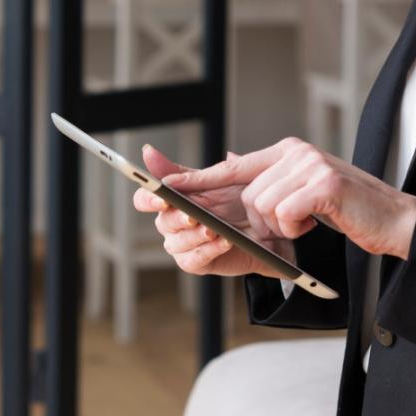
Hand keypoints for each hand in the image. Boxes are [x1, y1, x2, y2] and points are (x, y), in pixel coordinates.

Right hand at [132, 145, 296, 278]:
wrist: (270, 224)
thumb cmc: (241, 199)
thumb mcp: (215, 178)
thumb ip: (181, 171)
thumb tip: (148, 153)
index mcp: (173, 199)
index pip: (145, 199)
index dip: (148, 199)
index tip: (162, 198)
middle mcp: (173, 222)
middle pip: (161, 222)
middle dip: (178, 219)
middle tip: (193, 216)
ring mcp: (184, 244)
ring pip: (175, 244)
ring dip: (195, 236)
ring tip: (214, 230)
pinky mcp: (198, 262)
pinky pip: (192, 260)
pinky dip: (208, 251)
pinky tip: (224, 241)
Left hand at [162, 137, 415, 259]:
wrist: (394, 221)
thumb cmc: (346, 213)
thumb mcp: (301, 195)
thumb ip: (266, 183)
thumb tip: (224, 164)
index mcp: (287, 152)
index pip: (231, 166)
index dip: (197, 178)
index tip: (162, 186)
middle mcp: (296, 152)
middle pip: (247, 195)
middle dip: (262, 221)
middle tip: (291, 225)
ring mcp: (311, 165)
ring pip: (263, 206)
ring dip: (284, 226)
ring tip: (311, 220)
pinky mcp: (324, 184)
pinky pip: (285, 214)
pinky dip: (297, 228)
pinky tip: (319, 221)